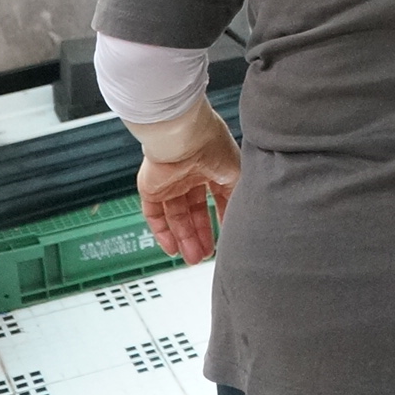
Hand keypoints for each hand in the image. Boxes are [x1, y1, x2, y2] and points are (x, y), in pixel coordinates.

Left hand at [136, 111, 240, 264]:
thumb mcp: (237, 175)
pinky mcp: (150, 189)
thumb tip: (244, 218)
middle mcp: (191, 175)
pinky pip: (154, 215)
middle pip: (195, 212)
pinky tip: (172, 249)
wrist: (184, 136)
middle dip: (201, 235)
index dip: (222, 218)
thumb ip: (238, 197)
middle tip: (206, 255)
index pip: (217, 198)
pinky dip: (162, 233)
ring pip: (176, 217)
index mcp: (213, 167)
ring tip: (194, 259)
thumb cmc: (213, 146)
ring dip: (185, 239)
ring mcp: (170, 183)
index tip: (228, 236)